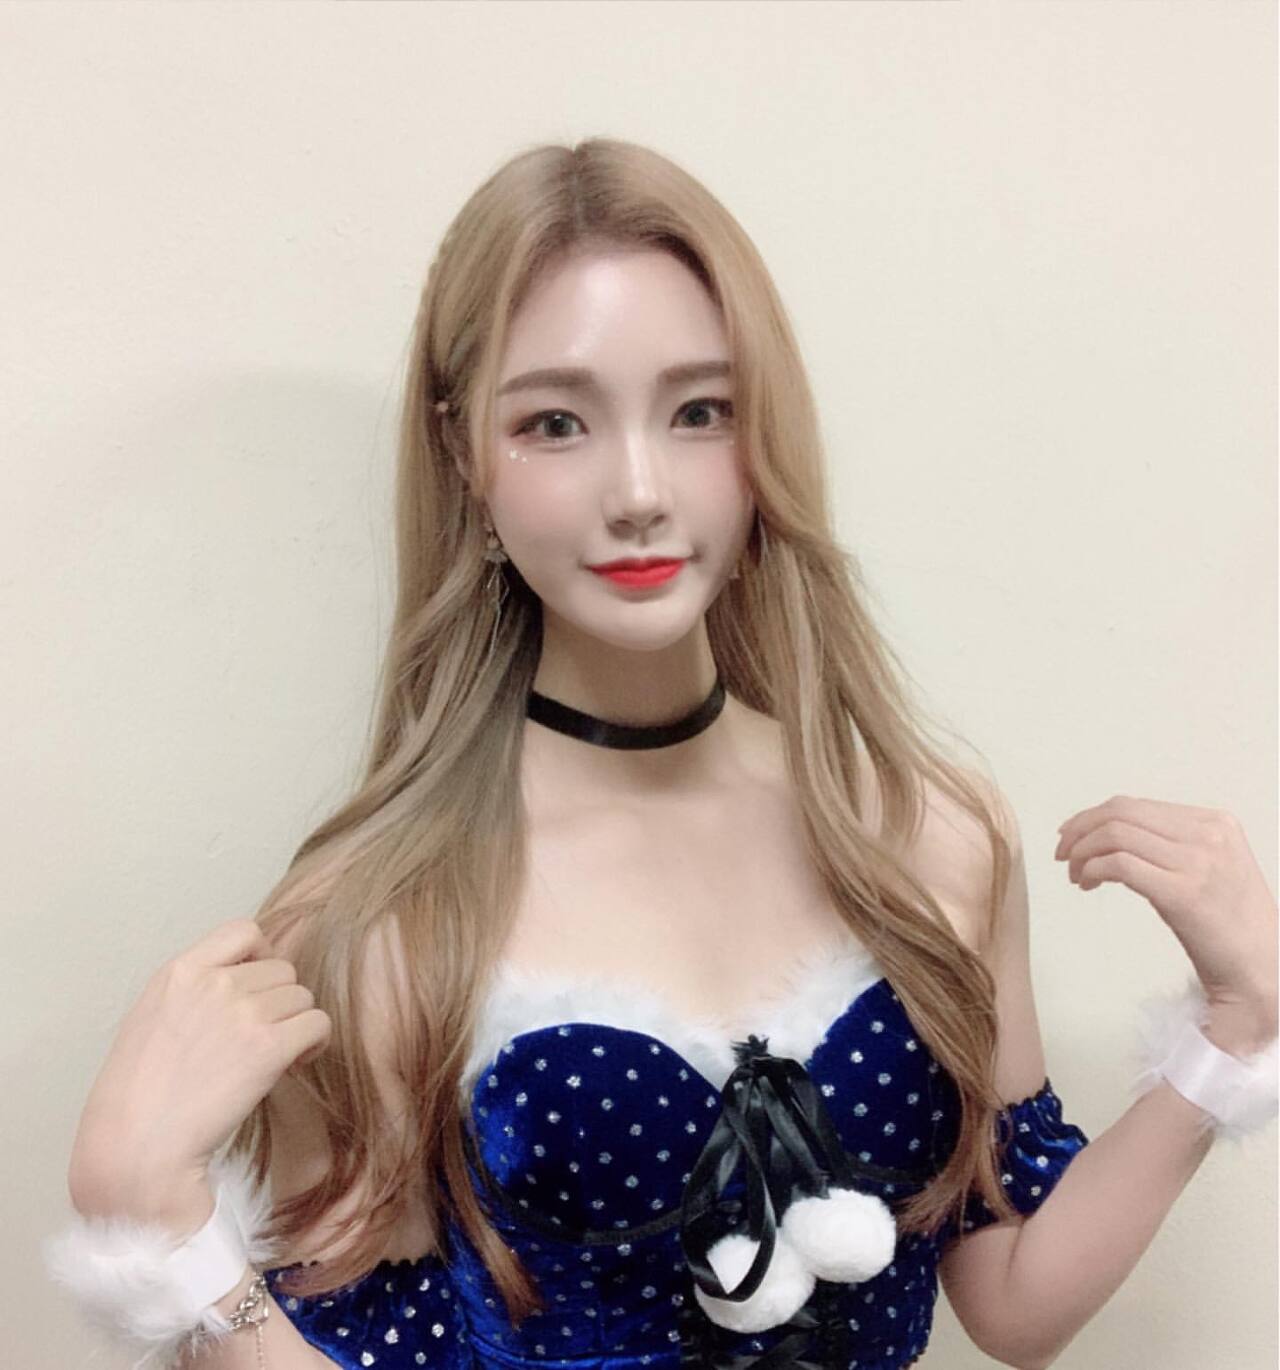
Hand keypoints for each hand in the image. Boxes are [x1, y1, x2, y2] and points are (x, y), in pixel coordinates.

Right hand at [68, 917, 331, 1213]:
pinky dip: (314, 1044)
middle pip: (282, 971)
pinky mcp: (268, 1047)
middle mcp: (215, 983)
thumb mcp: (151, 1017)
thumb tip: (243, 979)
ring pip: (303, 998)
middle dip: (279, 1002)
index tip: (260, 987)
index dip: (262, 955)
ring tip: (275, 1056)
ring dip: (296, 1024)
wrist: (135, 1146)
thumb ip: (193, 990)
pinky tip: (294, 1064)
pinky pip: (318, 1024)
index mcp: (180, 971)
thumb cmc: (136, 1095)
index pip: (243, 931)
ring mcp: (244, 1012)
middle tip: (264, 1037)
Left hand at [1054, 795, 1277, 1031]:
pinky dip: (1092, 870)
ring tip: (1077, 876)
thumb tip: (1112, 831)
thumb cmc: (1231, 924)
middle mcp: (1208, 835)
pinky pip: (1119, 864)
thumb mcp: (1209, 865)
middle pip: (1120, 812)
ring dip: (1082, 853)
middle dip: (1080, 829)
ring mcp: (1198, 862)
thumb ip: (1173, 843)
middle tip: (1063, 854)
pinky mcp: (1184, 893)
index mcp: (1215, 822)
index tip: (1072, 836)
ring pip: (1115, 834)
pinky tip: (1088, 885)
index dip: (1093, 818)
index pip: (1135, 805)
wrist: (1262, 968)